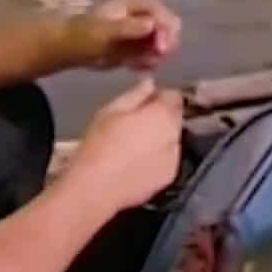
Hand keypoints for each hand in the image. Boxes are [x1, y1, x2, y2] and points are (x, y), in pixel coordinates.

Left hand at [65, 0, 181, 71]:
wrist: (73, 48)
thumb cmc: (86, 34)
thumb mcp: (105, 31)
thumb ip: (128, 27)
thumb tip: (152, 24)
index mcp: (141, 2)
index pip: (166, 16)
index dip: (167, 33)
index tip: (161, 51)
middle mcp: (148, 13)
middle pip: (171, 30)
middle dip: (164, 47)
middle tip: (150, 62)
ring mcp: (146, 28)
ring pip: (166, 44)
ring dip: (155, 57)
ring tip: (136, 64)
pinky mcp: (142, 44)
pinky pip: (155, 55)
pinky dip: (148, 62)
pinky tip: (133, 66)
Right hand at [69, 77, 183, 212]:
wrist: (95, 187)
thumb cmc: (99, 145)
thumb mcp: (111, 111)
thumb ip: (136, 95)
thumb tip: (151, 83)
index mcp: (163, 114)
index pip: (174, 96)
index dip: (159, 97)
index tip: (145, 102)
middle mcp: (175, 134)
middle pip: (174, 118)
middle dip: (160, 118)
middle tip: (134, 126)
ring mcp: (175, 157)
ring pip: (171, 140)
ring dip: (160, 139)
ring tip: (132, 148)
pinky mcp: (169, 177)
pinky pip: (166, 161)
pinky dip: (157, 159)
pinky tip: (135, 164)